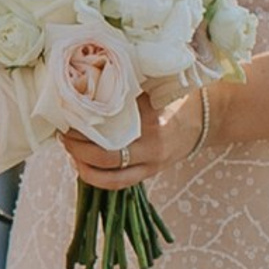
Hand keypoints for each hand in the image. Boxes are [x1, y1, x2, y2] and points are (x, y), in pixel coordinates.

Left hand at [63, 82, 211, 191]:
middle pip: (105, 156)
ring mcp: (151, 164)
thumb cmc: (175, 98)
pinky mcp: (150, 174)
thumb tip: (88, 84)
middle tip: (64, 135)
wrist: (204, 119)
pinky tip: (83, 165)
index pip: (110, 126)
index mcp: (152, 120)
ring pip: (109, 177)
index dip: (84, 125)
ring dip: (83, 167)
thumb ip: (126, 89)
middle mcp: (152, 146)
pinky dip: (96, 177)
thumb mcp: (154, 88)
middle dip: (78, 148)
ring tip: (70, 152)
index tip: (68, 114)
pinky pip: (118, 184)